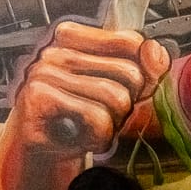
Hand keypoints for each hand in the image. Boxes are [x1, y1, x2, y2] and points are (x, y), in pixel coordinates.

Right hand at [0, 22, 170, 189]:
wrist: (43, 155)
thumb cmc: (83, 117)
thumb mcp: (121, 88)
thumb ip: (146, 66)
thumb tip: (153, 50)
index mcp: (71, 35)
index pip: (132, 42)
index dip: (144, 74)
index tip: (127, 91)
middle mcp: (54, 49)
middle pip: (130, 73)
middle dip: (128, 104)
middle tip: (104, 115)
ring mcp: (41, 73)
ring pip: (116, 97)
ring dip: (115, 123)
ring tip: (92, 127)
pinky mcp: (36, 100)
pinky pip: (98, 118)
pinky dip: (101, 137)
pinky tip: (83, 139)